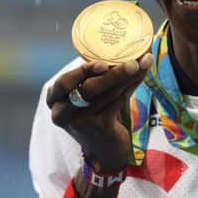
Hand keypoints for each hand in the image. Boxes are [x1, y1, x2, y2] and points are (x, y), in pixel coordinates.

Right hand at [46, 54, 153, 171]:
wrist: (104, 151)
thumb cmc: (94, 114)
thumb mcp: (83, 98)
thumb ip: (90, 78)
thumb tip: (116, 46)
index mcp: (54, 100)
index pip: (64, 83)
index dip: (83, 71)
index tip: (103, 62)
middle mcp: (63, 112)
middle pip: (89, 88)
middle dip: (112, 72)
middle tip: (132, 61)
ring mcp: (82, 122)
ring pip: (108, 93)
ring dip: (128, 76)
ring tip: (143, 62)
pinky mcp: (100, 128)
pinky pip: (119, 101)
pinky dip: (132, 86)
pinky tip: (141, 75)